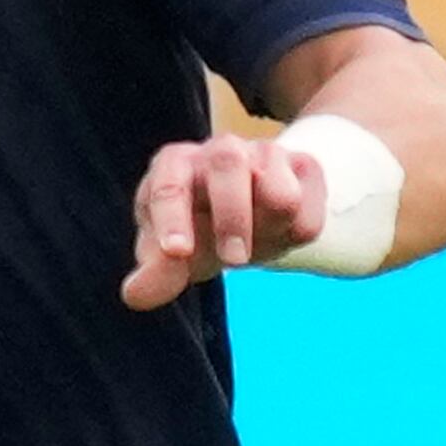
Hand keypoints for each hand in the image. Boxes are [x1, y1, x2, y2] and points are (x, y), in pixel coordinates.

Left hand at [119, 131, 331, 306]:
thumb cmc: (196, 231)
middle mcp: (220, 150)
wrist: (247, 216)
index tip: (178, 253)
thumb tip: (135, 295)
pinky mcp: (304, 168)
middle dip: (232, 218)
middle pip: (228, 165)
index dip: (172, 219)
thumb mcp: (170, 255)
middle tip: (234, 261)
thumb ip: (156, 273)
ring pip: (280, 191)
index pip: (169, 185)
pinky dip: (297, 234)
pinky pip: (310, 211)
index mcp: (174, 165)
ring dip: (269, 229)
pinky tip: (279, 234)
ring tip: (255, 243)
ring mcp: (265, 154)